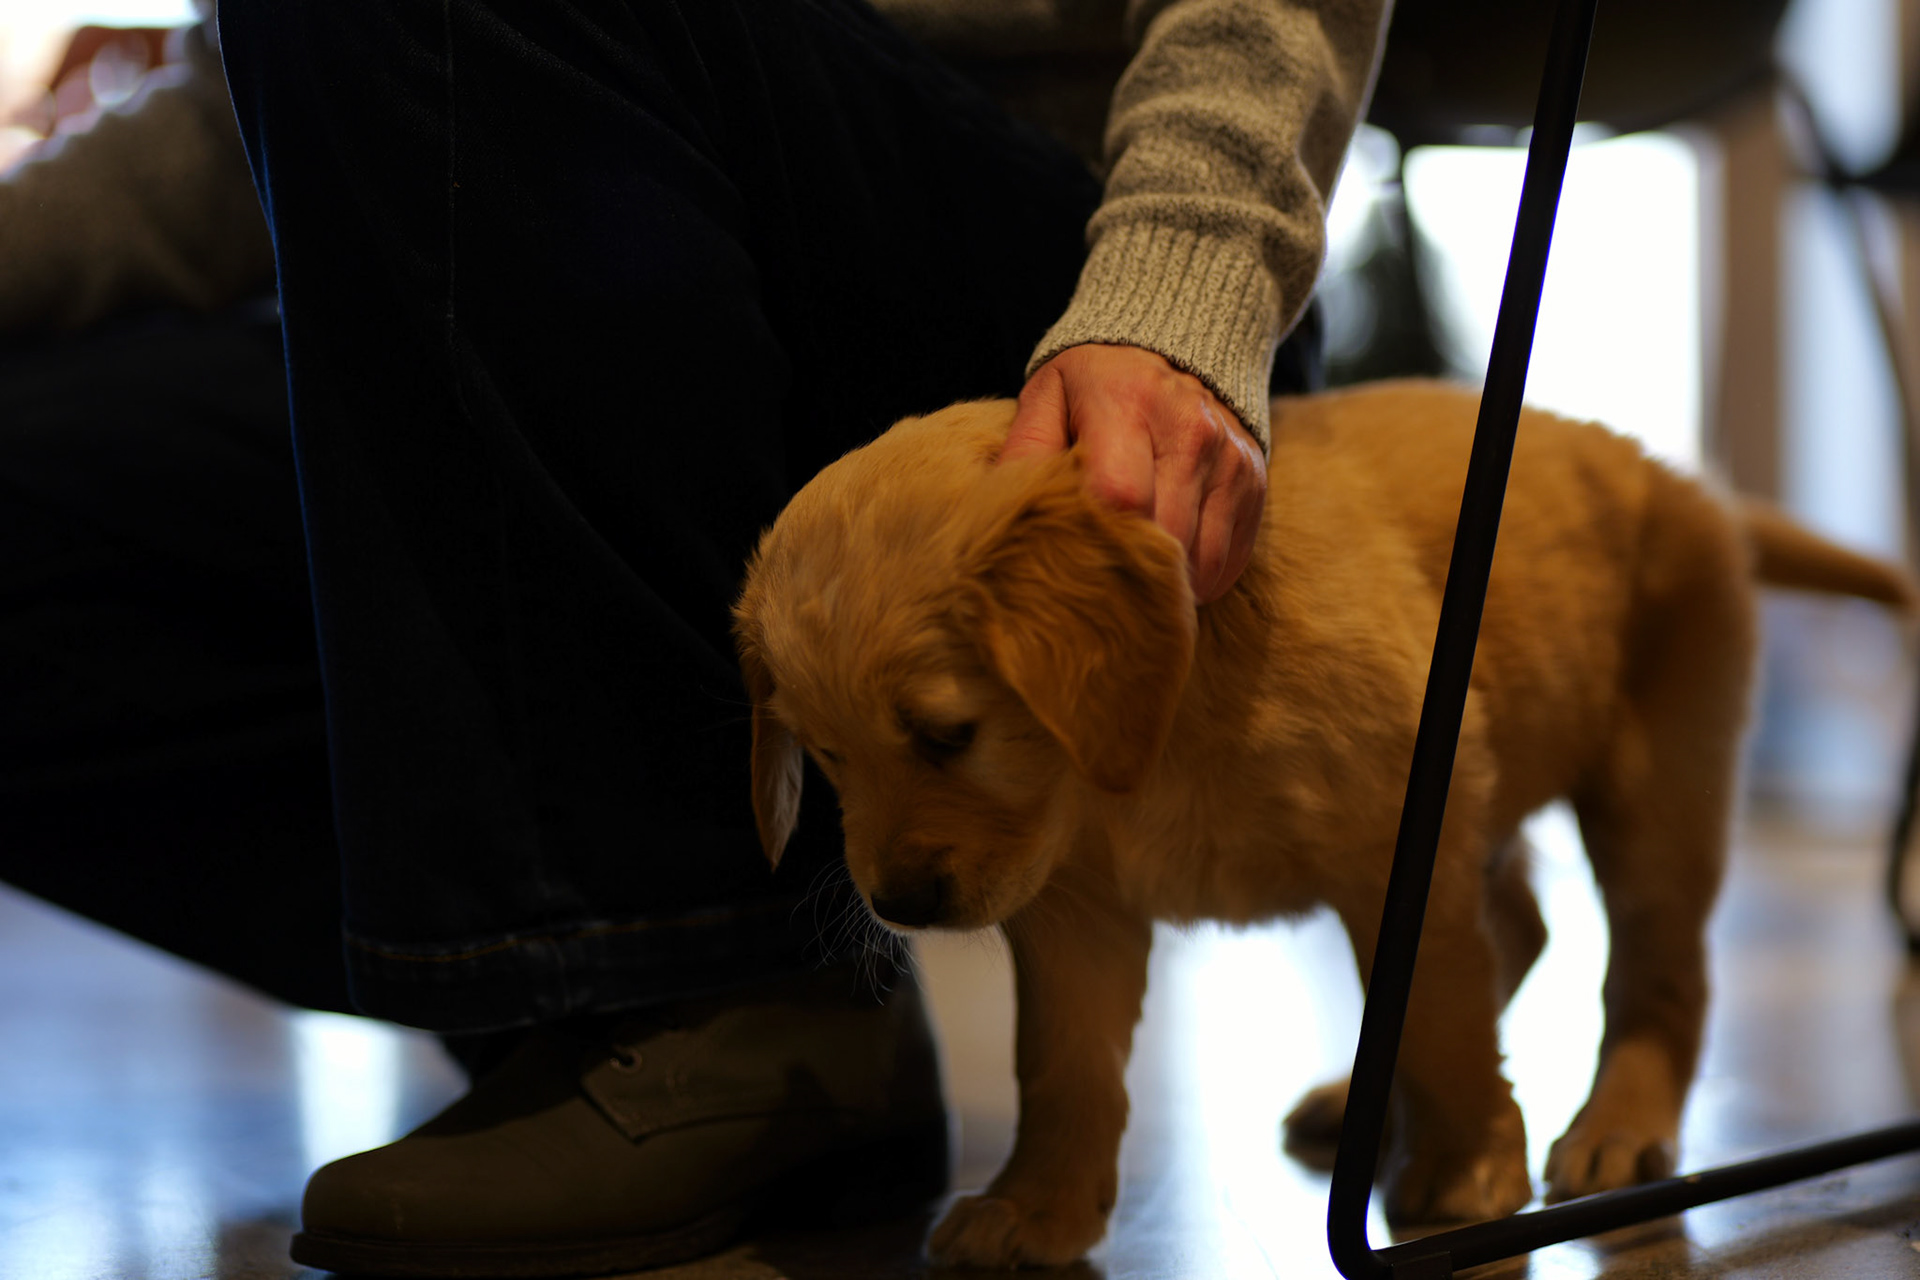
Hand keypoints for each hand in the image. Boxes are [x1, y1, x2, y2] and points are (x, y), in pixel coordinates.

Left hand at [1001, 344, 1265, 603]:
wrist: (1178, 339)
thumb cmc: (1096, 381)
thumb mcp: (1050, 395)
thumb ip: (1025, 450)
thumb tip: (999, 513)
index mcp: (1130, 404)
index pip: (1120, 494)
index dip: (1098, 540)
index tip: (1075, 560)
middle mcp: (1191, 431)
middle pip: (1165, 538)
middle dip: (1130, 574)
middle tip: (1098, 590)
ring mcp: (1230, 459)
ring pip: (1202, 560)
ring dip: (1167, 586)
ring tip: (1132, 582)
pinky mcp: (1254, 482)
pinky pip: (1230, 560)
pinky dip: (1198, 579)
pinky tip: (1169, 570)